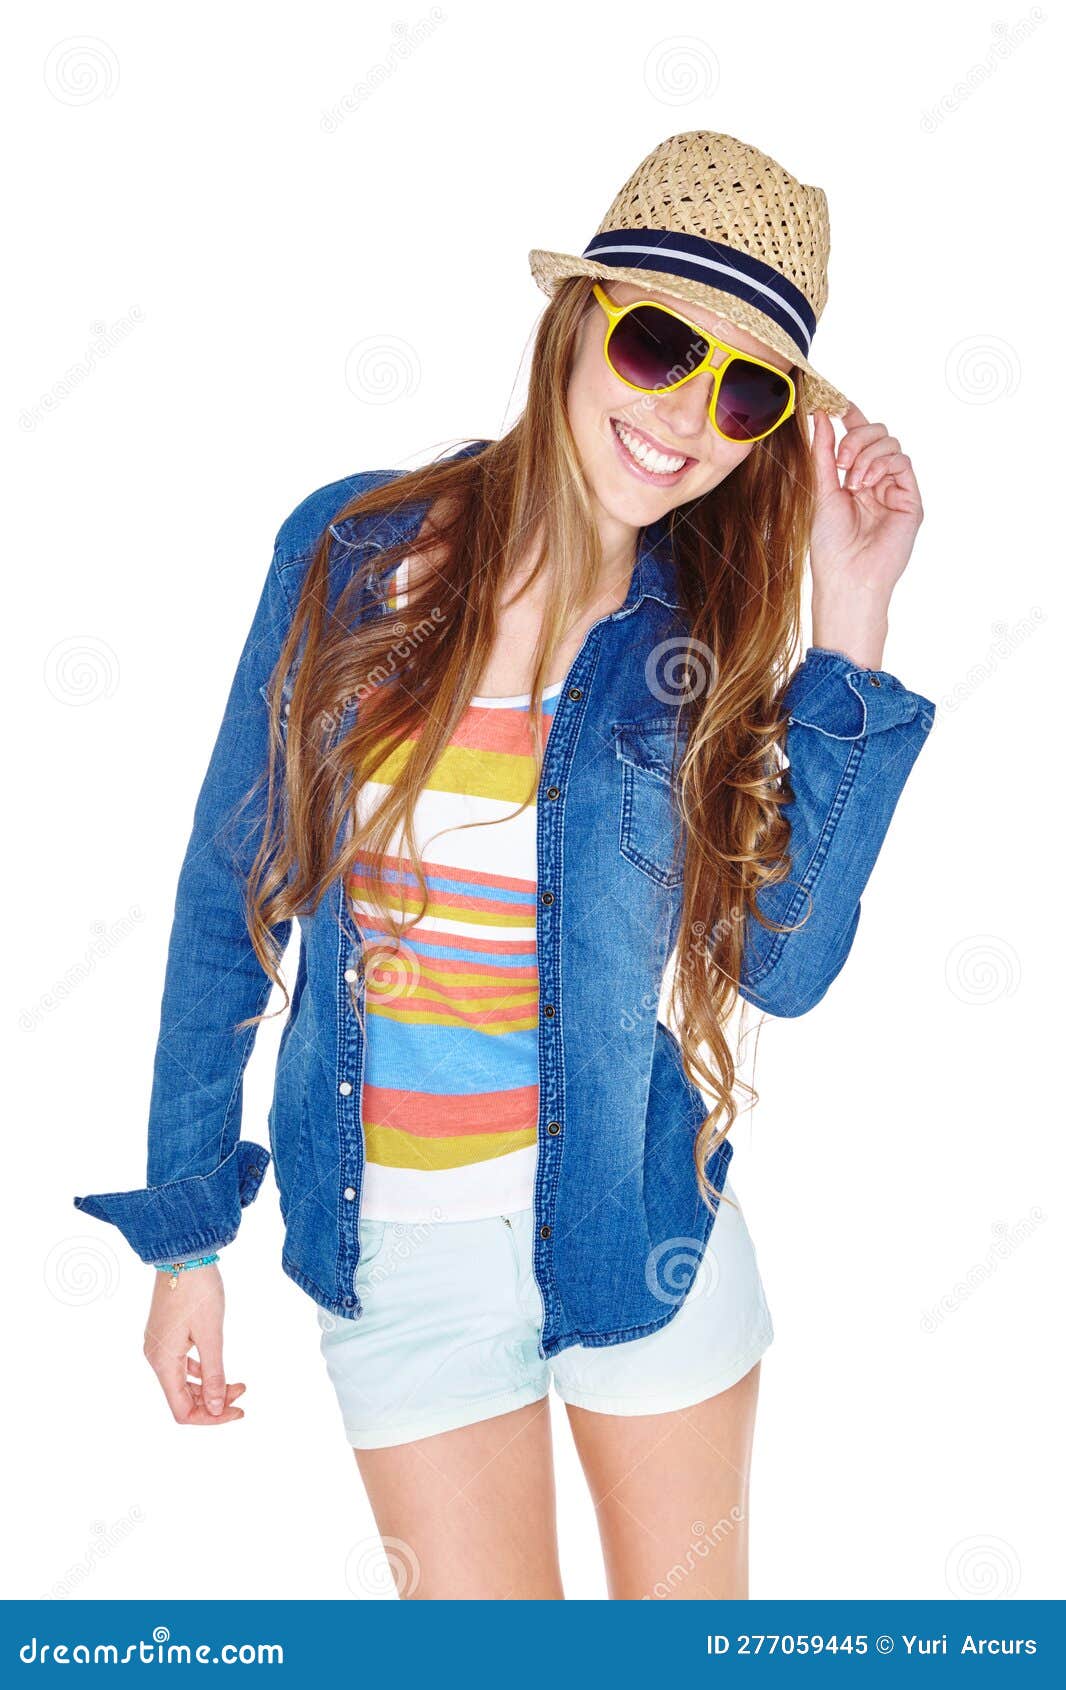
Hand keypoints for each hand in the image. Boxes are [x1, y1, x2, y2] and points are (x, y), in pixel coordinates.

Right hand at [143, 1265, 245, 1425]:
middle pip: (182, 1399)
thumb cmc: (198, 1291)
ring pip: (183, 1382)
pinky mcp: (166, 1335)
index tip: (238, 1410)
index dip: (210, 1418)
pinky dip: (200, 1372)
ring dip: (209, 1387)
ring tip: (237, 1382)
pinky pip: (181, 1365)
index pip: (182, 1410)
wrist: (184, 1253)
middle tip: (242, 1390)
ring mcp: (159, 1346)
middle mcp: (156, 1358)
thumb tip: (216, 1409)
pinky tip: (217, 1369)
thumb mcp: (211, 1335)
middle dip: (214, 1401)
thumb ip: (213, 1375)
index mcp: (163, 1363)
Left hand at [808, 405, 924, 667]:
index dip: (851, 417)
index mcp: (854, 477)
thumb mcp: (821, 490)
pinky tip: (865, 484)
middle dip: (857, 438)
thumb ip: (822, 452)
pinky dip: (881, 465)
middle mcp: (877, 480)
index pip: (858, 437)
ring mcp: (895, 489)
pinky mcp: (910, 499)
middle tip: (839, 461)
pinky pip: (903, 463)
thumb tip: (820, 415)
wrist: (847, 575)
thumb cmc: (830, 543)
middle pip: (878, 433)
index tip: (835, 402)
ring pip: (891, 444)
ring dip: (867, 454)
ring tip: (851, 481)